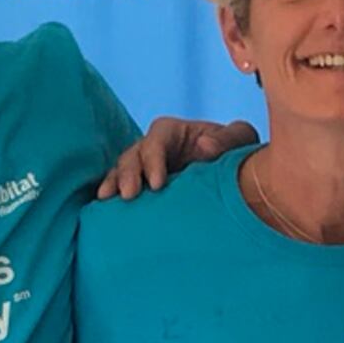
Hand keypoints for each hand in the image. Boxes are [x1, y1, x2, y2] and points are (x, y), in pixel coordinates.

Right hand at [96, 115, 257, 199]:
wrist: (232, 181)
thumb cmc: (234, 153)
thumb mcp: (240, 139)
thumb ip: (228, 138)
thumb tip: (204, 147)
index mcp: (172, 132)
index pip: (156, 140)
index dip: (153, 159)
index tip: (157, 184)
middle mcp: (152, 148)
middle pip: (132, 155)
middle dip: (128, 174)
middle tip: (129, 195)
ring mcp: (142, 169)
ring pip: (121, 171)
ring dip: (114, 184)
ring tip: (109, 200)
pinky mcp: (139, 189)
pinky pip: (120, 190)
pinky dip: (111, 197)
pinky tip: (103, 210)